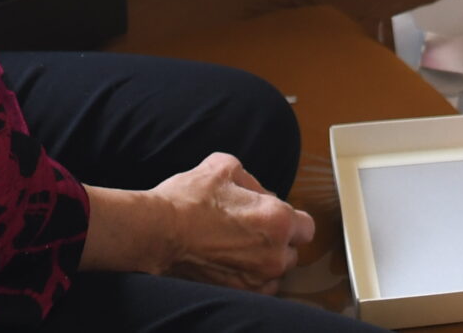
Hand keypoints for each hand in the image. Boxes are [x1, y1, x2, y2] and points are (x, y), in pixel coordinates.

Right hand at [161, 153, 312, 291]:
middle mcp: (273, 254)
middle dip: (277, 242)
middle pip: (292, 251)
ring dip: (264, 262)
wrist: (156, 232)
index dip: (292, 221)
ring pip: (274, 273)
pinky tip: (230, 265)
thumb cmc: (188, 200)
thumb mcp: (224, 167)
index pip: (306, 227)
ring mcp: (256, 279)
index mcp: (277, 219)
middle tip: (251, 232)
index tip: (277, 219)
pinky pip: (257, 290)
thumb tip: (259, 194)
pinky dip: (249, 279)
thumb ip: (251, 180)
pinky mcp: (238, 295)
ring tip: (237, 250)